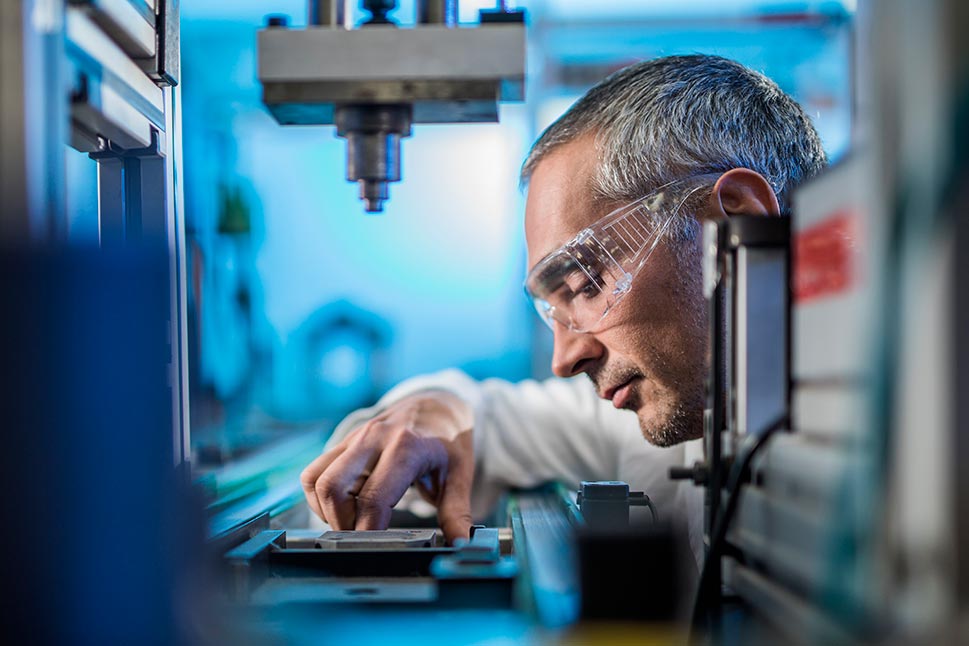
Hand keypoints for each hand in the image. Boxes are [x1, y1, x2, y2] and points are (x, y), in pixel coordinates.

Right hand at [300, 390, 474, 543]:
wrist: (437, 405)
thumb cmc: (448, 443)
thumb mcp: (460, 475)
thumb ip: (457, 512)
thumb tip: (460, 544)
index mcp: (406, 448)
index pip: (373, 498)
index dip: (368, 530)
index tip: (376, 547)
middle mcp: (375, 438)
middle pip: (333, 488)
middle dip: (341, 523)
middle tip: (362, 536)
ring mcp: (355, 437)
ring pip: (316, 479)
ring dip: (326, 509)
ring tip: (353, 521)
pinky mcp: (344, 441)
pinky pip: (314, 471)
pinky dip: (320, 496)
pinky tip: (344, 506)